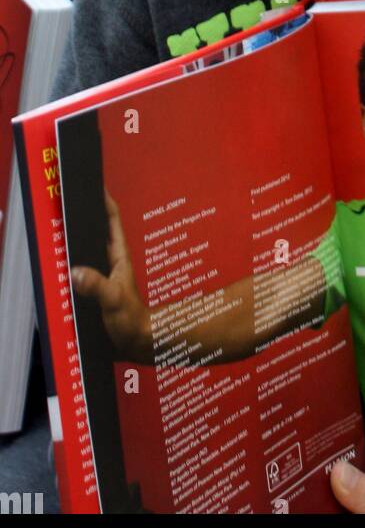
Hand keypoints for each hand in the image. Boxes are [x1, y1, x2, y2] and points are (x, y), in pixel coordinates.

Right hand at [70, 189, 151, 362]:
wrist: (140, 343)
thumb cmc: (133, 320)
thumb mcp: (114, 300)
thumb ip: (96, 286)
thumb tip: (76, 272)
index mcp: (118, 257)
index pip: (112, 220)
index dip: (104, 200)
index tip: (94, 184)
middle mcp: (112, 262)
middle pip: (97, 232)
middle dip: (85, 217)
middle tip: (69, 205)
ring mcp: (105, 275)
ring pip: (89, 251)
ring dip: (77, 243)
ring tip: (61, 232)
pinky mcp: (98, 290)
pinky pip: (82, 272)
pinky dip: (72, 268)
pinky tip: (60, 270)